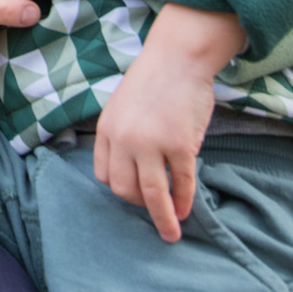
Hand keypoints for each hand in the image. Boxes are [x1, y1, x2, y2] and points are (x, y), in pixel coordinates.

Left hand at [90, 4, 244, 241]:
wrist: (178, 58)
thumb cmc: (154, 82)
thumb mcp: (122, 107)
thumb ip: (123, 136)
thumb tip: (133, 171)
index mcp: (106, 130)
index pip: (104, 175)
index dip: (120, 188)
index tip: (135, 194)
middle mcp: (123, 139)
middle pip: (123, 189)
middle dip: (139, 205)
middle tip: (155, 210)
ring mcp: (151, 143)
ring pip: (151, 194)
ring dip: (162, 218)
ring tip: (171, 233)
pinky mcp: (179, 145)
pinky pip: (181, 183)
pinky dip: (185, 201)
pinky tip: (188, 210)